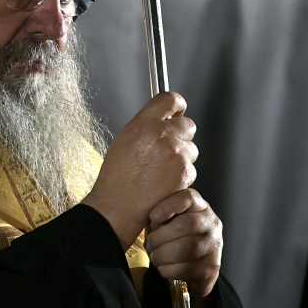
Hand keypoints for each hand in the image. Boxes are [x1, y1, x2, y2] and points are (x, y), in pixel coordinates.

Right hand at [84, 91, 197, 243]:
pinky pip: (191, 168)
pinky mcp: (185, 172)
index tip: (177, 110)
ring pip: (191, 148)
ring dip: (182, 157)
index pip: (170, 99)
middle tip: (168, 149)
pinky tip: (165, 183)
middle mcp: (161, 135)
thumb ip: (146, 128)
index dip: (176, 105)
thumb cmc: (117, 179)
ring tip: (160, 171)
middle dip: (181, 134)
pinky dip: (182, 175)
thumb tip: (163, 121)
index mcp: (143, 124)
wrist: (117, 207)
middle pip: (187, 124)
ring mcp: (176, 154)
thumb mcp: (124, 142)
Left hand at [146, 188, 222, 297]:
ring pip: (189, 248)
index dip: (169, 206)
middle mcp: (211, 223)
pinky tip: (164, 268)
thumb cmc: (172, 237)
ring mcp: (214, 245)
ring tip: (155, 256)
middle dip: (162, 236)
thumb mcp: (166, 220)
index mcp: (199, 207)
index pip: (189, 198)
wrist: (189, 264)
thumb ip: (160, 214)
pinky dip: (170, 270)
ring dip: (164, 255)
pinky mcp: (212, 266)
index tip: (153, 217)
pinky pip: (188, 268)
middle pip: (189, 224)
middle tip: (150, 244)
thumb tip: (144, 218)